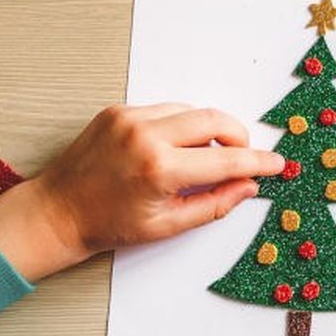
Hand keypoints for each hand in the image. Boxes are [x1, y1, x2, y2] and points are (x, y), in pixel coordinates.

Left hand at [0, 104, 282, 281]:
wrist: (59, 211)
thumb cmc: (109, 225)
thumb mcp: (168, 225)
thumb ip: (214, 204)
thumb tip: (248, 186)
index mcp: (160, 170)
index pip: (226, 158)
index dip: (257, 161)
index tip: (276, 163)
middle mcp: (146, 136)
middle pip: (214, 120)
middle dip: (237, 136)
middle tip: (243, 156)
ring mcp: (130, 119)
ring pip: (191, 111)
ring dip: (207, 130)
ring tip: (201, 158)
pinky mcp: (118, 111)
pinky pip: (164, 110)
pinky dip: (178, 125)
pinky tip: (173, 148)